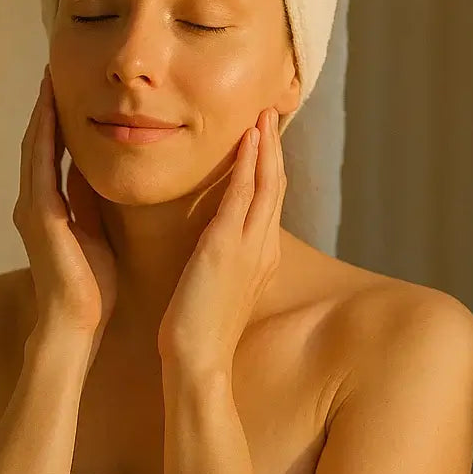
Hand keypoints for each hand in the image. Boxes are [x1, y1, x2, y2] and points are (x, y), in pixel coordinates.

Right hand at [13, 69, 116, 353]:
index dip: (55, 120)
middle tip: (52, 69)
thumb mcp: (96, 233)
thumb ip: (91, 202)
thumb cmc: (93, 287)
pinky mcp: (39, 216)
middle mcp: (33, 203)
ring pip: (34, 147)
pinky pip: (39, 165)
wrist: (77, 323)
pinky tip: (51, 110)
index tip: (65, 88)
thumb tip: (95, 171)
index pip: (50, 153)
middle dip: (45, 107)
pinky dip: (44, 135)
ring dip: (41, 112)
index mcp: (48, 209)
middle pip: (37, 143)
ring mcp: (32, 208)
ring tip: (49, 78)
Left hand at [158, 107, 285, 372]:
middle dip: (274, 148)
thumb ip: (221, 263)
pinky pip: (243, 197)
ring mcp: (248, 247)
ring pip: (266, 185)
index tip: (264, 139)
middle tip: (271, 112)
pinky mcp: (226, 248)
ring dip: (266, 147)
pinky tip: (248, 141)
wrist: (197, 361)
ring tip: (264, 115)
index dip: (269, 168)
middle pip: (275, 186)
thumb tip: (213, 248)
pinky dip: (249, 166)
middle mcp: (262, 248)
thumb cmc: (199, 331)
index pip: (268, 202)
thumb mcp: (216, 289)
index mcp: (258, 257)